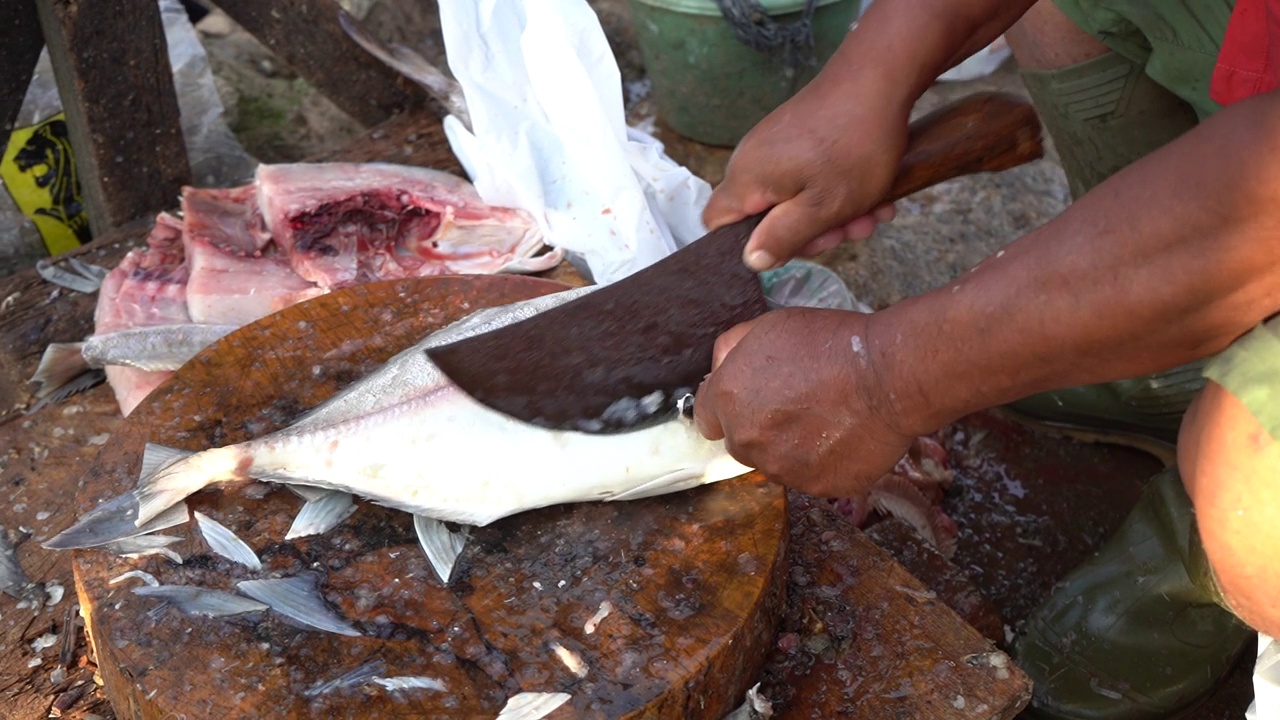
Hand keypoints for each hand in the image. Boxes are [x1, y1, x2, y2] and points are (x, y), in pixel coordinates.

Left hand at [693, 307, 918, 497]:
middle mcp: (746, 441)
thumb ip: (732, 349)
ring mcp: (781, 470)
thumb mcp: (770, 326)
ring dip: (790, 446)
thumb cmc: (831, 343)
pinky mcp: (817, 488)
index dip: (730, 404)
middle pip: (742, 441)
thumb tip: (718, 368)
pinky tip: (844, 435)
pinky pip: (811, 476)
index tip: (752, 397)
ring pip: (775, 462)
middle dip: (760, 426)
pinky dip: (823, 461)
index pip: (707, 417)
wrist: (888, 376)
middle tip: (798, 402)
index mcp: (728, 400)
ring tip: (825, 417)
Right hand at [702, 71, 910, 270]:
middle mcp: (753, 161)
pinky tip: (873, 197)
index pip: (716, 223)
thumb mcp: (821, 207)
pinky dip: (837, 192)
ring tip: (871, 213)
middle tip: (845, 231)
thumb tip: (750, 261)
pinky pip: (810, 179)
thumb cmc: (851, 145)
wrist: (880, 79)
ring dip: (832, 215)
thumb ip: (783, 238)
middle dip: (808, 232)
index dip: (743, 245)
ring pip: (794, 200)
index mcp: (746, 179)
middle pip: (763, 216)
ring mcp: (776, 148)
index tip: (786, 248)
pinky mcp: (799, 139)